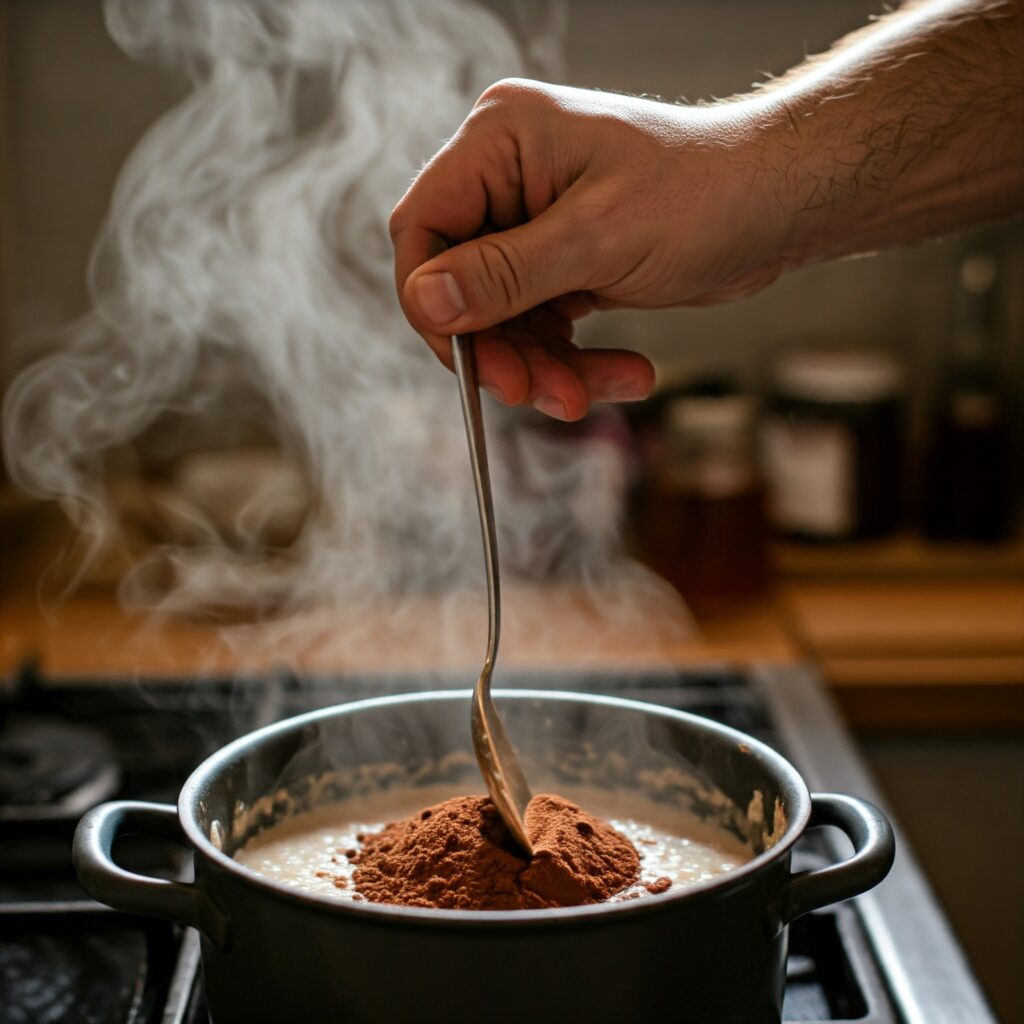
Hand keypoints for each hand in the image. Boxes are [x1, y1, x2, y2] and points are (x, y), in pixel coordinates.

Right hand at [389, 79, 789, 419]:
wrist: (779, 206)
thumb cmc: (704, 194)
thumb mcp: (597, 239)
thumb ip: (503, 274)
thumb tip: (425, 302)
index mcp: (501, 142)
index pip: (424, 227)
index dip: (430, 300)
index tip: (464, 358)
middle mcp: (509, 179)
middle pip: (461, 285)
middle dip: (501, 349)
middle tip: (536, 394)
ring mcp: (535, 223)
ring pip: (503, 319)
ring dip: (542, 367)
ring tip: (588, 396)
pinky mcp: (564, 261)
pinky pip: (543, 325)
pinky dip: (573, 360)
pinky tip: (623, 376)